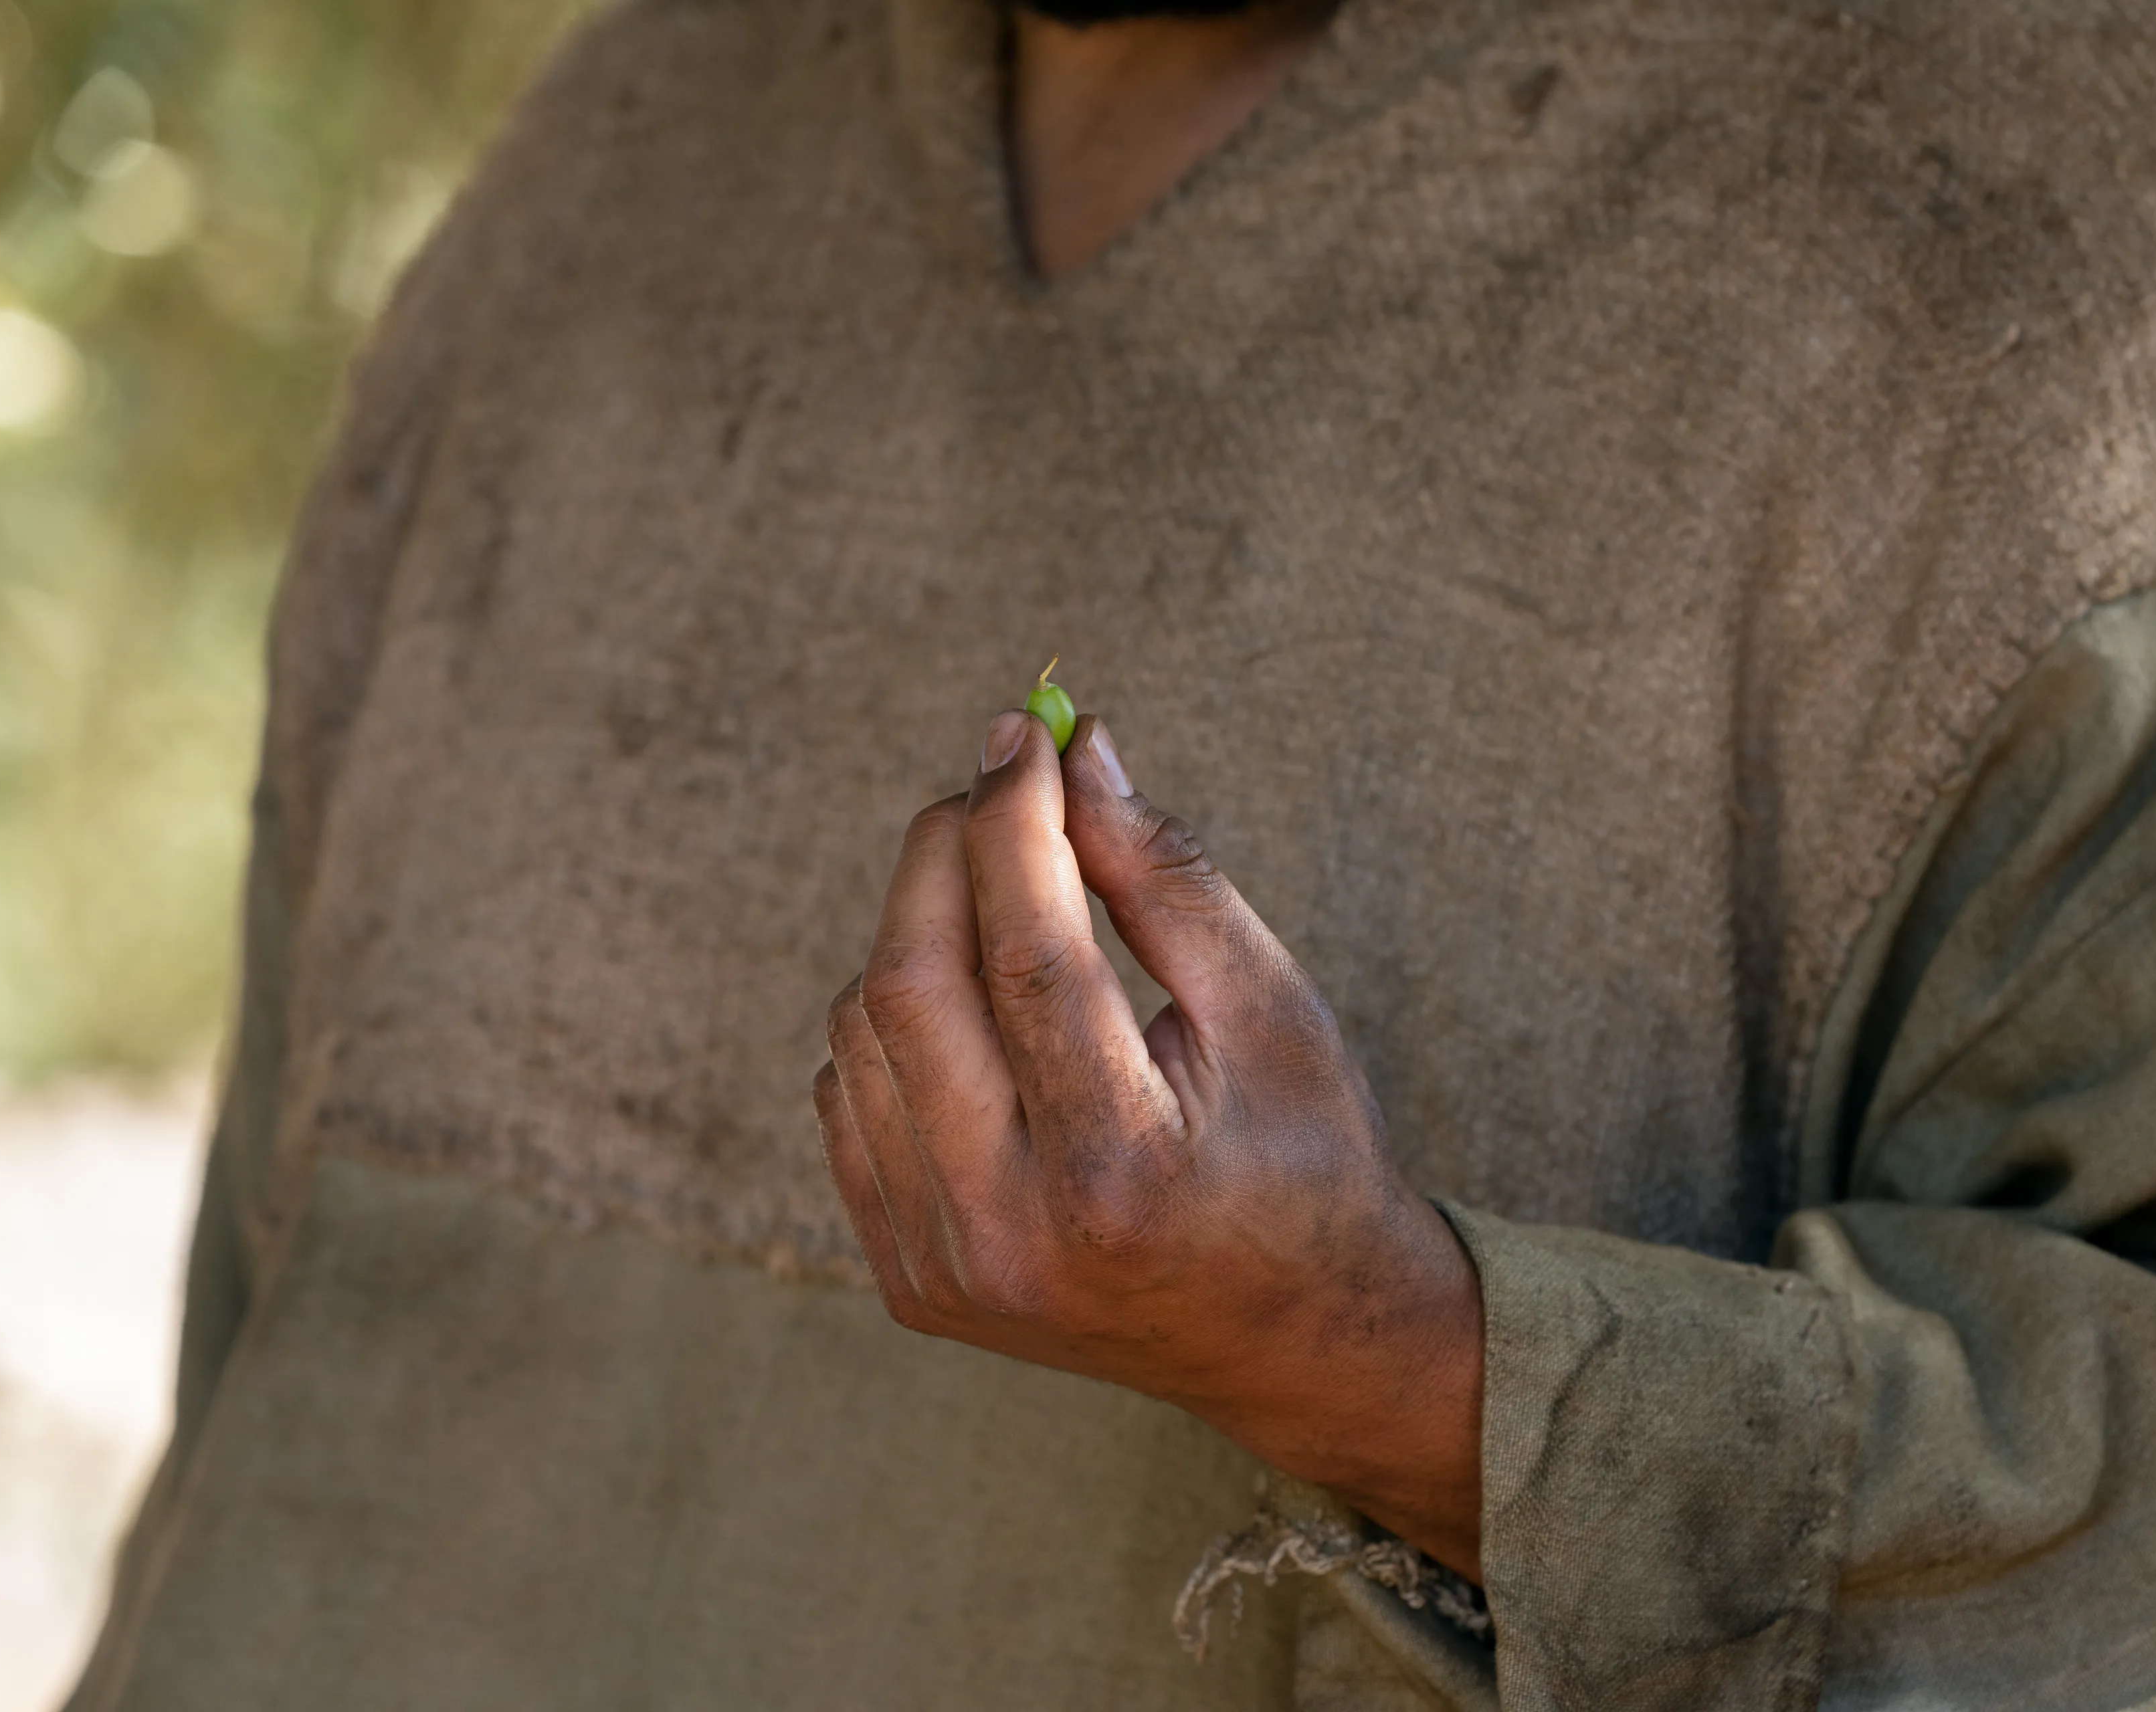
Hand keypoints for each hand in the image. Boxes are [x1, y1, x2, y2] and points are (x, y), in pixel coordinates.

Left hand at [813, 709, 1483, 1577]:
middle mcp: (1010, 1231)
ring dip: (918, 931)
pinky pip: (849, 1099)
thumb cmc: (1307, 1156)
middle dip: (944, 853)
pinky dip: (894, 1022)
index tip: (1021, 732)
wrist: (1297, 1341)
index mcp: (1120, 1165)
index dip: (1012, 819)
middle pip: (910, 985)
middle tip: (997, 788)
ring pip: (862, 1032)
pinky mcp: (908, 1280)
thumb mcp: (1273, 1009)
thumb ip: (1166, 877)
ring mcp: (944, 1267)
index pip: (1026, 951)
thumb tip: (1073, 752)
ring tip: (1008, 906)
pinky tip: (976, 1011)